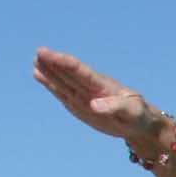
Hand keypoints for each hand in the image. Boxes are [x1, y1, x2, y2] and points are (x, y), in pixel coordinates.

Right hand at [33, 47, 167, 146]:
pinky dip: (50, 86)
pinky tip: (39, 76)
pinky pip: (62, 94)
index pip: (79, 70)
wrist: (139, 124)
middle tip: (38, 52)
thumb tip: (94, 105)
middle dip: (53, 64)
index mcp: (102, 86)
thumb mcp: (131, 112)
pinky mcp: (80, 106)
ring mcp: (84, 96)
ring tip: (35, 62)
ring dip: (49, 72)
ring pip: (63, 82)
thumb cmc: (138, 115)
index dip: (63, 62)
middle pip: (68, 74)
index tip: (48, 53)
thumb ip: (114, 107)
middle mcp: (90, 88)